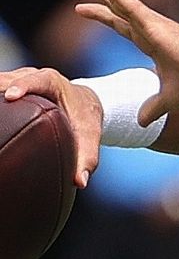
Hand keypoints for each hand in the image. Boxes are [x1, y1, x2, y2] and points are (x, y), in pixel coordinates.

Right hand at [1, 67, 103, 187]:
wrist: (85, 103)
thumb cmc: (85, 120)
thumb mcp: (90, 137)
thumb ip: (87, 158)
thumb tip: (80, 181)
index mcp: (52, 83)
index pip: (36, 80)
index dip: (22, 86)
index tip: (10, 96)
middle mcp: (32, 76)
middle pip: (8, 80)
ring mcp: (18, 79)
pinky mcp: (8, 85)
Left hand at [70, 0, 178, 123]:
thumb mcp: (169, 99)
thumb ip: (153, 107)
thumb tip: (141, 120)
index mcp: (152, 42)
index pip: (121, 25)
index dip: (102, 16)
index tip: (81, 8)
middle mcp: (149, 28)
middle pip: (115, 6)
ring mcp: (150, 23)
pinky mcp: (151, 22)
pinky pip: (126, 3)